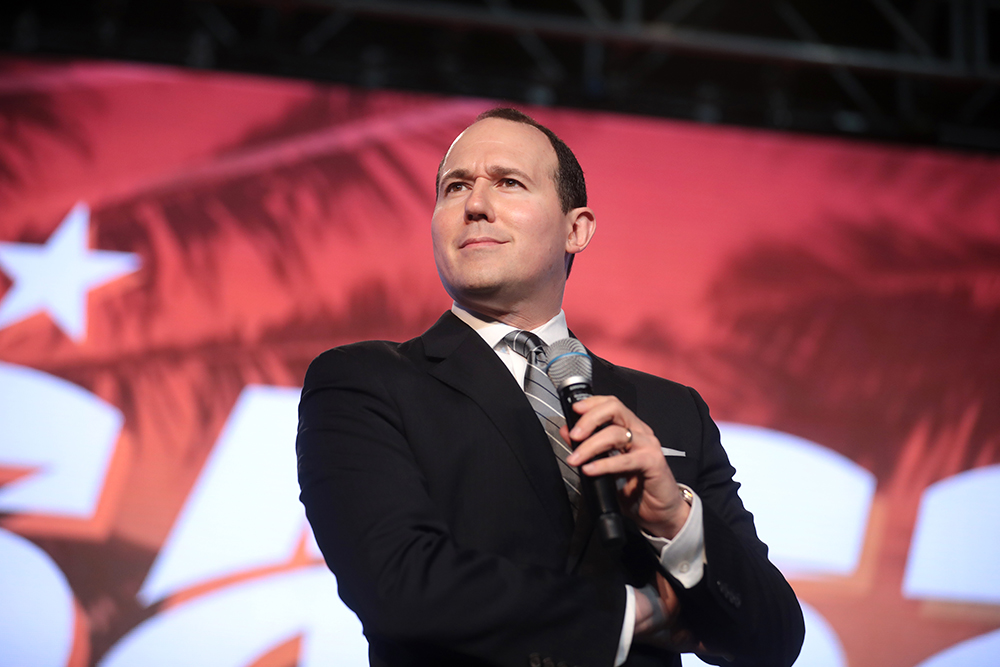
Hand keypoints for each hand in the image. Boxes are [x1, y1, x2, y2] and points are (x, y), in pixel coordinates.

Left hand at [563, 395, 689, 538]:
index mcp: (630, 428)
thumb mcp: (605, 467)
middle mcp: (640, 432)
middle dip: (589, 420)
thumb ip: (587, 447)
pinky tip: (591, 470)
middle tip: (574, 435)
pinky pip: (626, 459)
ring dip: (590, 446)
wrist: (660, 511)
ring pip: (616, 433)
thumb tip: (567, 432)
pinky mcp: (653, 462)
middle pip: (614, 409)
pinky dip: (605, 464)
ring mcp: (648, 445)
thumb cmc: (636, 488)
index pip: (610, 404)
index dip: (591, 403)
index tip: (574, 409)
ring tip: (576, 459)